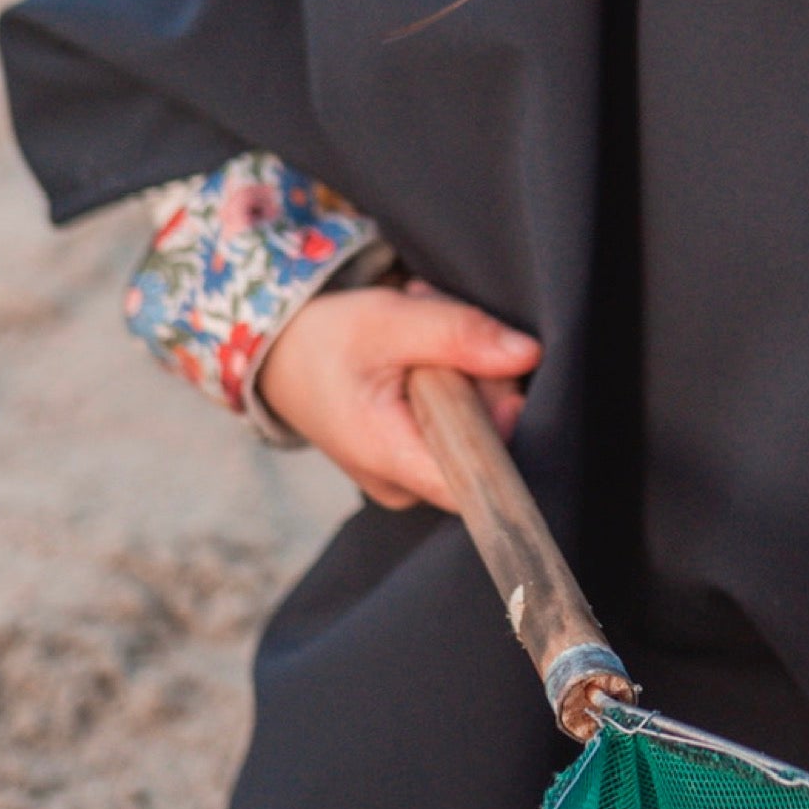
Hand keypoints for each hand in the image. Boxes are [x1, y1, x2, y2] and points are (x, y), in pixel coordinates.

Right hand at [253, 277, 540, 511]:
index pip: (482, 480)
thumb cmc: (324, 341)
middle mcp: (406, 486)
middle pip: (487, 445)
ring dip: (465, 376)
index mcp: (392, 461)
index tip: (499, 375)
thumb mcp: (388, 321)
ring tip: (424, 337)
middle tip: (443, 331)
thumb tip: (528, 355)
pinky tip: (424, 356)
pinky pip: (459, 430)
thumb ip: (457, 335)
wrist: (279, 357)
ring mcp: (411, 478)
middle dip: (480, 379)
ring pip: (477, 432)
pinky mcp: (415, 462)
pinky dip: (452, 387)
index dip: (507, 428)